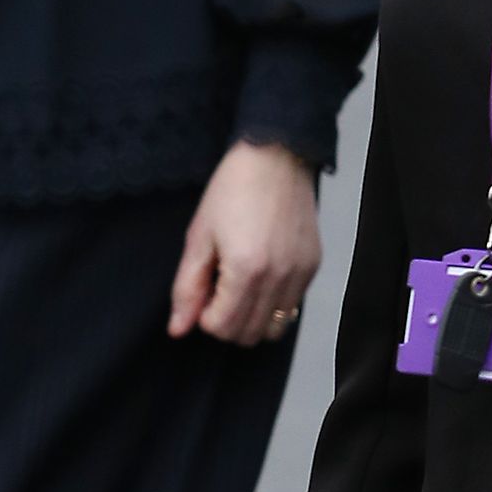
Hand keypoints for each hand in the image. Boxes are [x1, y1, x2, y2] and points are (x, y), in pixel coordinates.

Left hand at [168, 138, 321, 345]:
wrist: (276, 157)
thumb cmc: (233, 190)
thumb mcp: (199, 237)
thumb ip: (187, 288)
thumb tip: (178, 329)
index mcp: (246, 269)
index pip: (223, 327)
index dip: (205, 318)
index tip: (202, 294)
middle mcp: (278, 277)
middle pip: (249, 334)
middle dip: (227, 322)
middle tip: (218, 291)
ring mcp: (300, 273)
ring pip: (274, 328)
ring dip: (251, 318)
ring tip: (239, 287)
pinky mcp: (313, 265)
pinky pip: (292, 307)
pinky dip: (272, 304)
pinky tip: (259, 277)